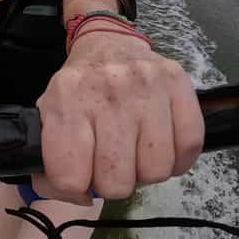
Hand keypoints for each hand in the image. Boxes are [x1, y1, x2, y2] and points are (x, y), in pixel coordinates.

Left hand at [33, 32, 203, 204]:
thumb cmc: (79, 89)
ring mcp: (145, 84)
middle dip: (112, 183)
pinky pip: (189, 147)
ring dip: (145, 172)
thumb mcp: (49, 117)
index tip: (79, 176)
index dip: (73, 188)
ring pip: (155, 171)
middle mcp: (106, 90)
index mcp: (65, 99)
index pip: (69, 176)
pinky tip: (160, 146)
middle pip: (115, 182)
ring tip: (134, 151)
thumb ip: (50, 163)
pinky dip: (177, 159)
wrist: (107, 41)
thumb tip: (79, 196)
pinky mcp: (177, 82)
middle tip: (110, 162)